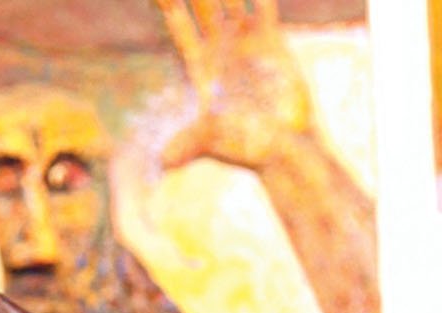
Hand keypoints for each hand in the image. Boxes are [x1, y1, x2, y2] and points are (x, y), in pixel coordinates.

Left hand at [157, 0, 314, 173]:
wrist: (282, 148)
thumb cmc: (245, 149)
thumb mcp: (213, 141)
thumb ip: (190, 143)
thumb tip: (164, 163)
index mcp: (199, 65)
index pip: (178, 21)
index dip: (168, 0)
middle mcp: (219, 48)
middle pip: (202, 1)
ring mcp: (244, 41)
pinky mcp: (270, 39)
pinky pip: (263, 1)